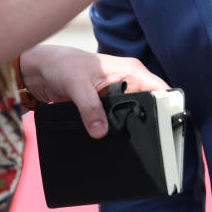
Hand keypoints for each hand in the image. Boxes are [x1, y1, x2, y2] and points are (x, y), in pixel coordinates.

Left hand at [19, 45, 167, 137]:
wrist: (40, 69)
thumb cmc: (59, 65)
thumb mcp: (75, 85)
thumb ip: (89, 107)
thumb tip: (100, 131)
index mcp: (130, 71)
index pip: (161, 91)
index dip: (169, 109)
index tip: (170, 131)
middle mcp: (128, 82)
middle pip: (152, 107)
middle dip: (151, 124)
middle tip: (151, 145)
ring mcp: (119, 95)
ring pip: (136, 116)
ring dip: (133, 129)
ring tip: (133, 146)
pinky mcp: (107, 105)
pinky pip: (120, 120)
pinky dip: (119, 130)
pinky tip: (116, 142)